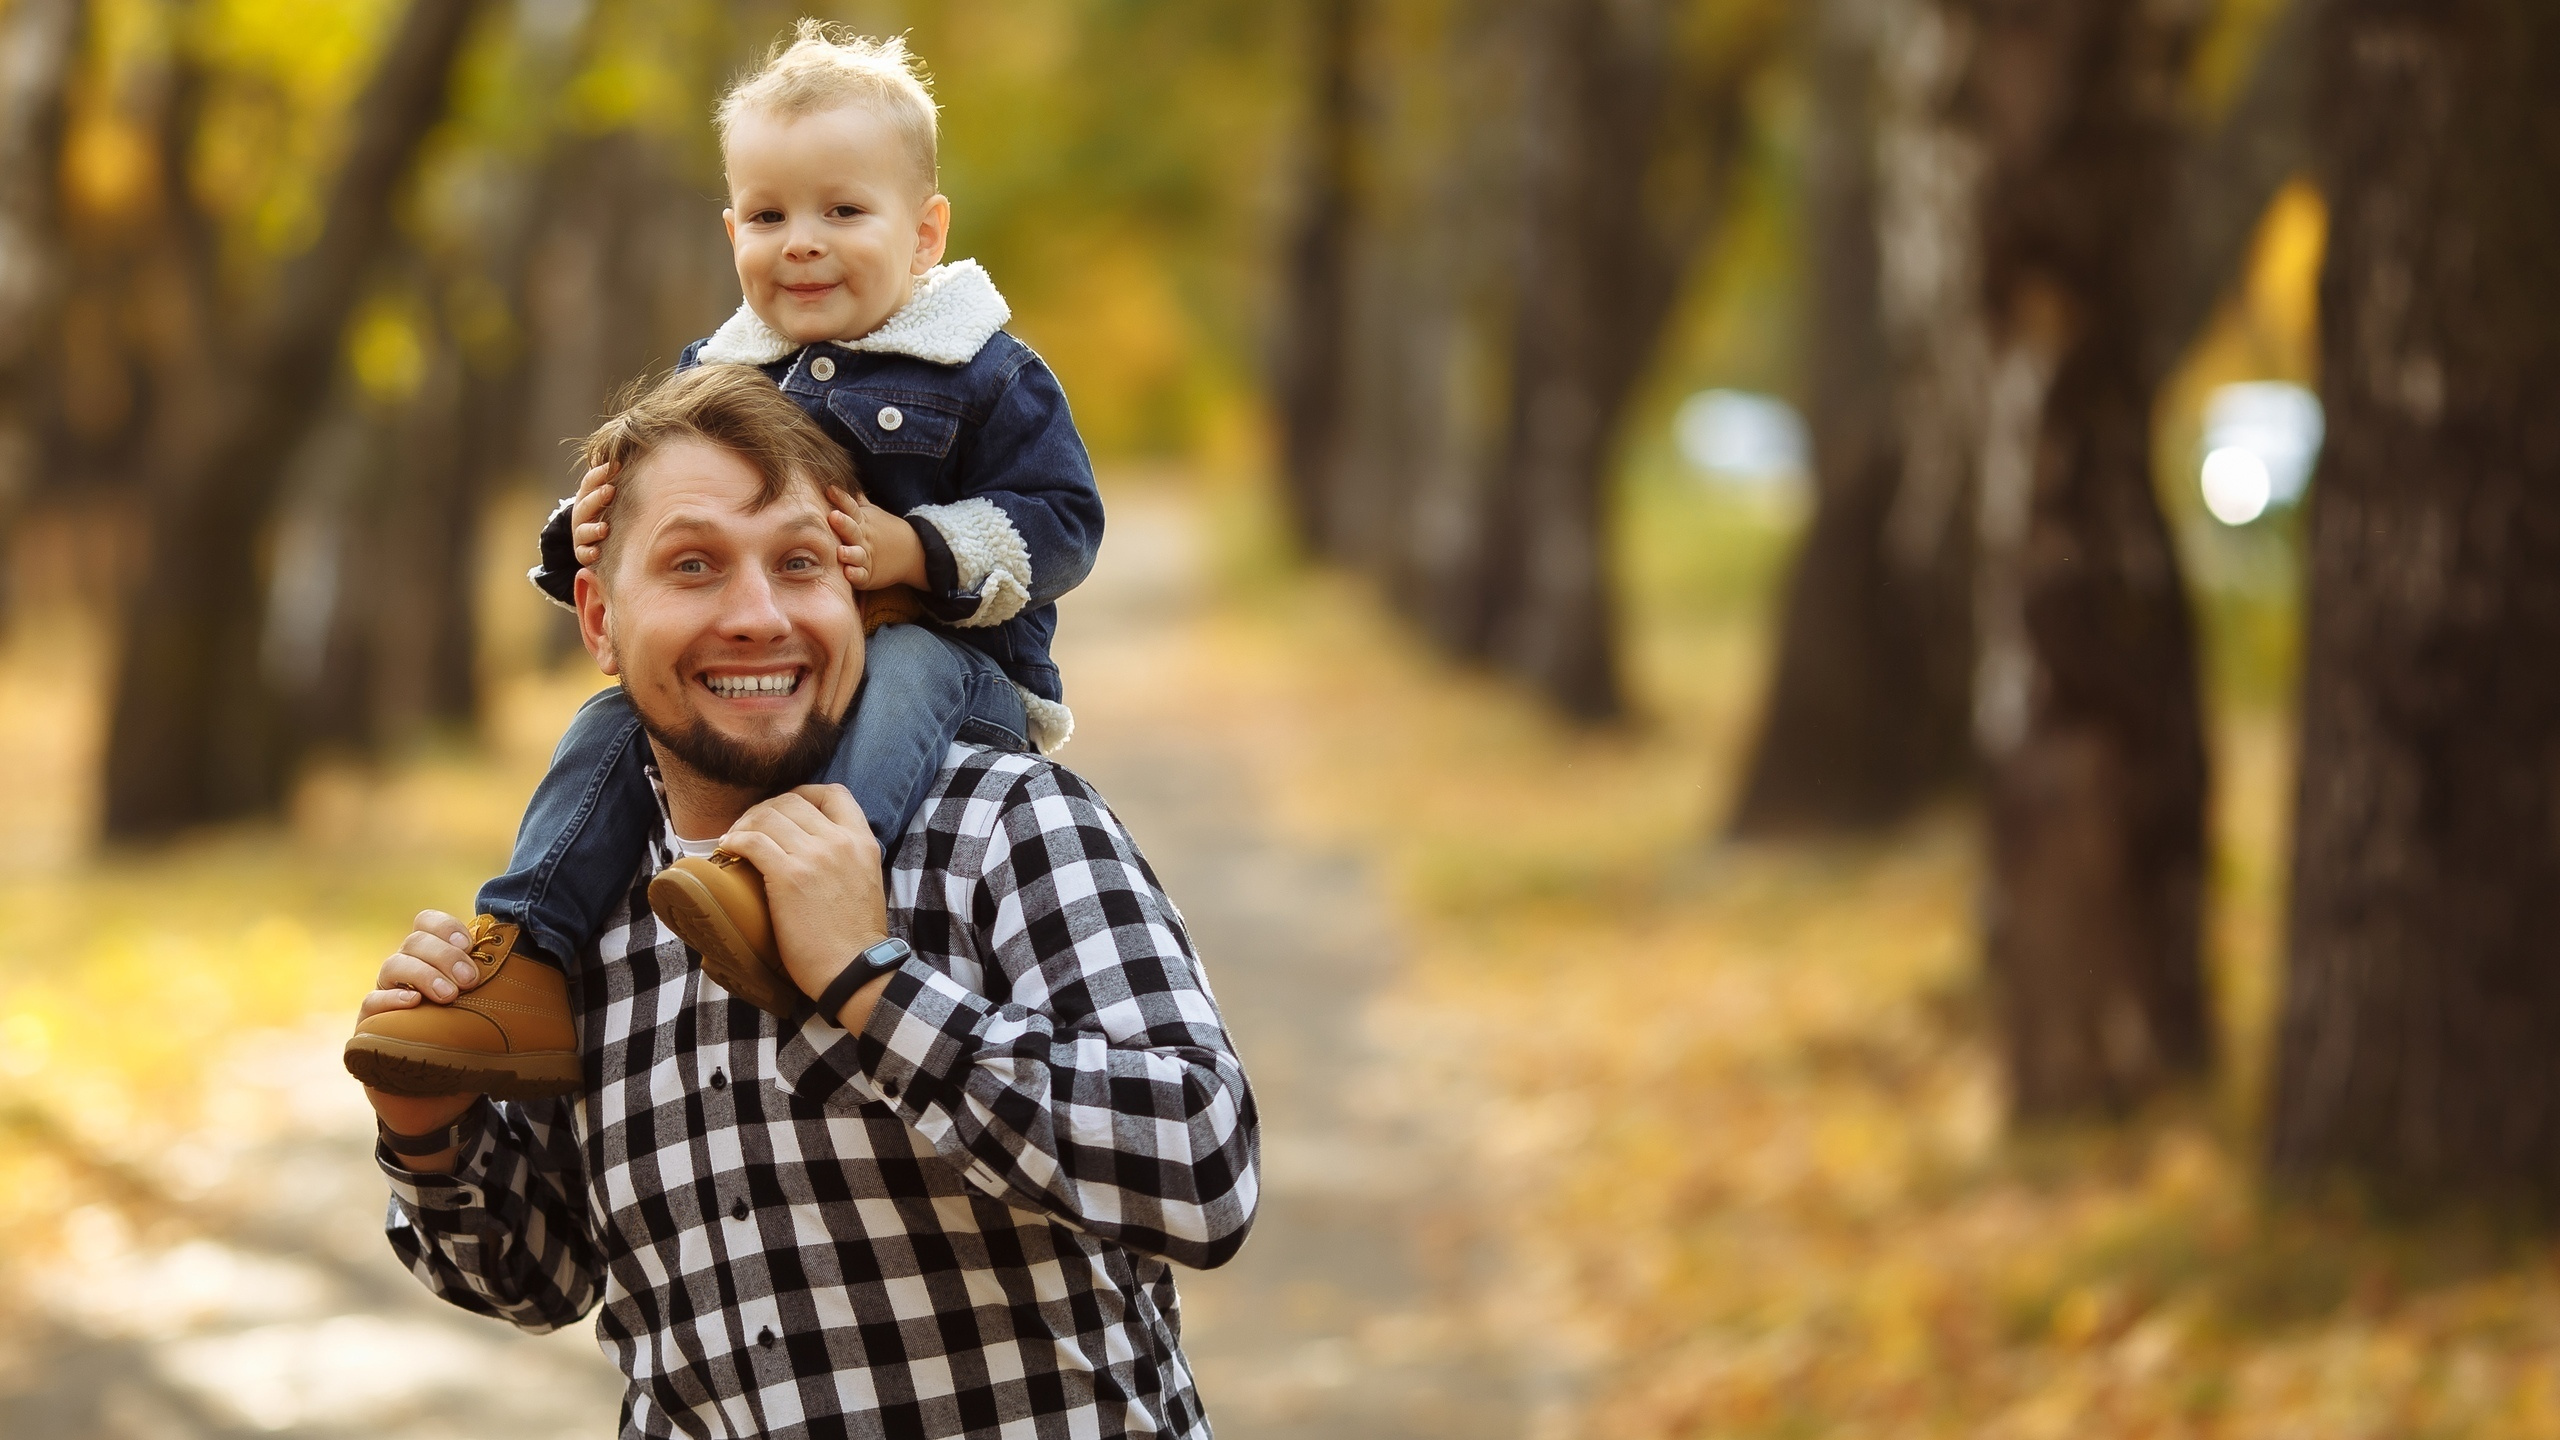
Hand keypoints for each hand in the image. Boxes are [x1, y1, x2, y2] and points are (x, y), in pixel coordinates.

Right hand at [355, 909, 488, 1167]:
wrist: (438, 1100)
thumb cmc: (469, 1049)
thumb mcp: (492, 1017)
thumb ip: (509, 993)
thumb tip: (560, 980)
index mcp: (434, 962)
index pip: (427, 924)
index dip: (444, 925)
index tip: (469, 941)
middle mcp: (407, 974)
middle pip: (414, 941)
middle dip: (444, 953)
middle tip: (470, 978)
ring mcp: (387, 997)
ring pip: (393, 965)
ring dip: (423, 974)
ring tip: (450, 994)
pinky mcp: (372, 1027)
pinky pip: (372, 1003)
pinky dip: (390, 999)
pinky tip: (413, 1003)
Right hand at [569, 462, 616, 566]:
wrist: (594, 538)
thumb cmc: (607, 510)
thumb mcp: (609, 492)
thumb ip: (612, 476)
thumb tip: (623, 452)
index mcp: (586, 497)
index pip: (589, 483)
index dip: (600, 474)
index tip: (616, 466)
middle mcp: (581, 515)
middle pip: (585, 505)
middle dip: (597, 497)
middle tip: (610, 490)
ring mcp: (581, 534)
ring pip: (583, 531)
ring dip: (593, 529)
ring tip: (605, 528)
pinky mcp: (584, 552)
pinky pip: (583, 554)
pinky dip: (589, 554)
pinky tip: (597, 553)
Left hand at [719, 784, 897, 1027]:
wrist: (854, 969)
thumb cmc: (856, 937)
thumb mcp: (867, 881)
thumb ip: (847, 858)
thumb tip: (819, 851)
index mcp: (862, 840)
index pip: (833, 793)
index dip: (804, 794)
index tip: (785, 810)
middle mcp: (839, 840)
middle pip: (793, 801)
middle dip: (765, 809)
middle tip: (750, 828)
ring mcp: (813, 856)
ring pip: (768, 816)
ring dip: (744, 823)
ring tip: (734, 839)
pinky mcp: (788, 876)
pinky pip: (752, 842)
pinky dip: (734, 840)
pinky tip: (727, 849)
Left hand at [827, 487, 928, 591]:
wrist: (912, 552)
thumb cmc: (883, 530)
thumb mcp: (871, 512)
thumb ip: (855, 500)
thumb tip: (838, 481)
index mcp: (862, 521)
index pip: (851, 507)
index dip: (841, 499)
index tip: (830, 490)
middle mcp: (863, 538)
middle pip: (852, 529)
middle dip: (843, 523)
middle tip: (834, 516)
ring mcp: (867, 556)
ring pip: (857, 554)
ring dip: (849, 553)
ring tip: (840, 552)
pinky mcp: (868, 574)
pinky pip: (862, 575)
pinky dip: (856, 575)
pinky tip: (849, 573)